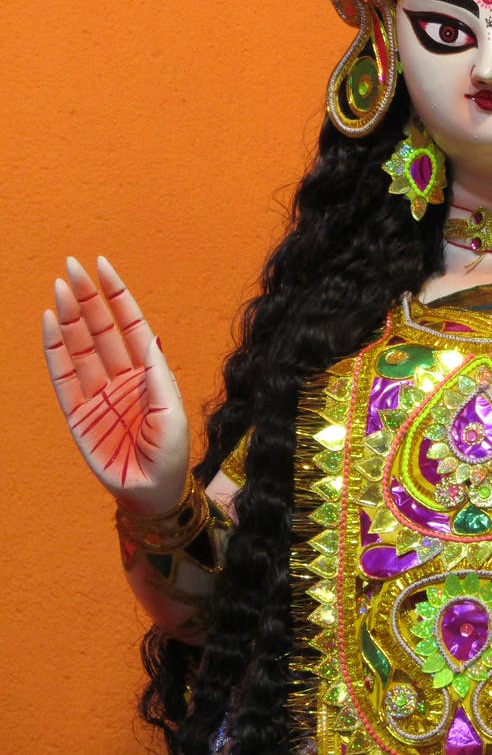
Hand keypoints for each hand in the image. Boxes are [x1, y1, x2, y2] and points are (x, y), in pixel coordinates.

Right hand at [42, 257, 189, 515]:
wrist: (153, 494)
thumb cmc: (171, 454)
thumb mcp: (172, 410)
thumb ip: (156, 374)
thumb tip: (148, 335)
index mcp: (147, 371)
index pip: (128, 323)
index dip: (116, 294)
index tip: (102, 265)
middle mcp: (120, 377)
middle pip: (99, 329)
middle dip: (87, 297)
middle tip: (71, 267)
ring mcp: (97, 394)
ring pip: (79, 347)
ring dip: (69, 317)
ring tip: (58, 288)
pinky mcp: (78, 415)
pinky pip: (63, 377)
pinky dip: (55, 351)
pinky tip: (50, 325)